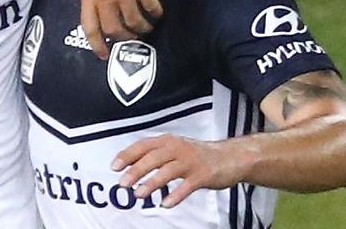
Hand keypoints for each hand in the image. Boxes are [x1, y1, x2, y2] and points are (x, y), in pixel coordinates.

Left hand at [81, 0, 163, 58]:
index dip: (97, 44)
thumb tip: (105, 26)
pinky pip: (151, 9)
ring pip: (135, 23)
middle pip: (115, 30)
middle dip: (126, 37)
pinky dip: (156, 13)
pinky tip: (157, 10)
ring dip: (144, 27)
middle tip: (134, 36)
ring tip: (147, 24)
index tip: (105, 55)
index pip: (90, 26)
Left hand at [113, 134, 238, 208]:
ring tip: (139, 194)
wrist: (230, 157)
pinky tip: (165, 204)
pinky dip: (175, 195)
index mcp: (168, 141)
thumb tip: (130, 165)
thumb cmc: (197, 155)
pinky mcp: (203, 174)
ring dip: (152, 183)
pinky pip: (187, 186)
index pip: (143, 145)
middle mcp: (178, 148)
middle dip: (136, 170)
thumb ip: (155, 155)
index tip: (114, 167)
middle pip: (153, 158)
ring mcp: (191, 161)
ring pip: (168, 171)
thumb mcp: (175, 149)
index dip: (128, 155)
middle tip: (123, 183)